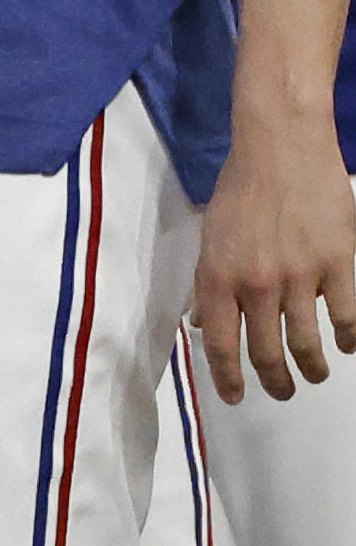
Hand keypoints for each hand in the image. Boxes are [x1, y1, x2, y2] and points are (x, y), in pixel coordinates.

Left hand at [189, 116, 355, 402]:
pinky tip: (348, 346)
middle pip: (265, 351)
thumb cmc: (241, 188)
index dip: (227, 378)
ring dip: (312, 367)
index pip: (220, 344)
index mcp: (217, 276)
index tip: (236, 398)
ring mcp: (299, 275)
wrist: (281, 146)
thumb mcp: (210, 236)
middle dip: (275, 381)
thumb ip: (207, 283)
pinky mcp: (338, 262)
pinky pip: (346, 315)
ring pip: (307, 341)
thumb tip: (203, 324)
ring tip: (315, 375)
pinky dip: (348, 338)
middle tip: (283, 392)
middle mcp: (255, 283)